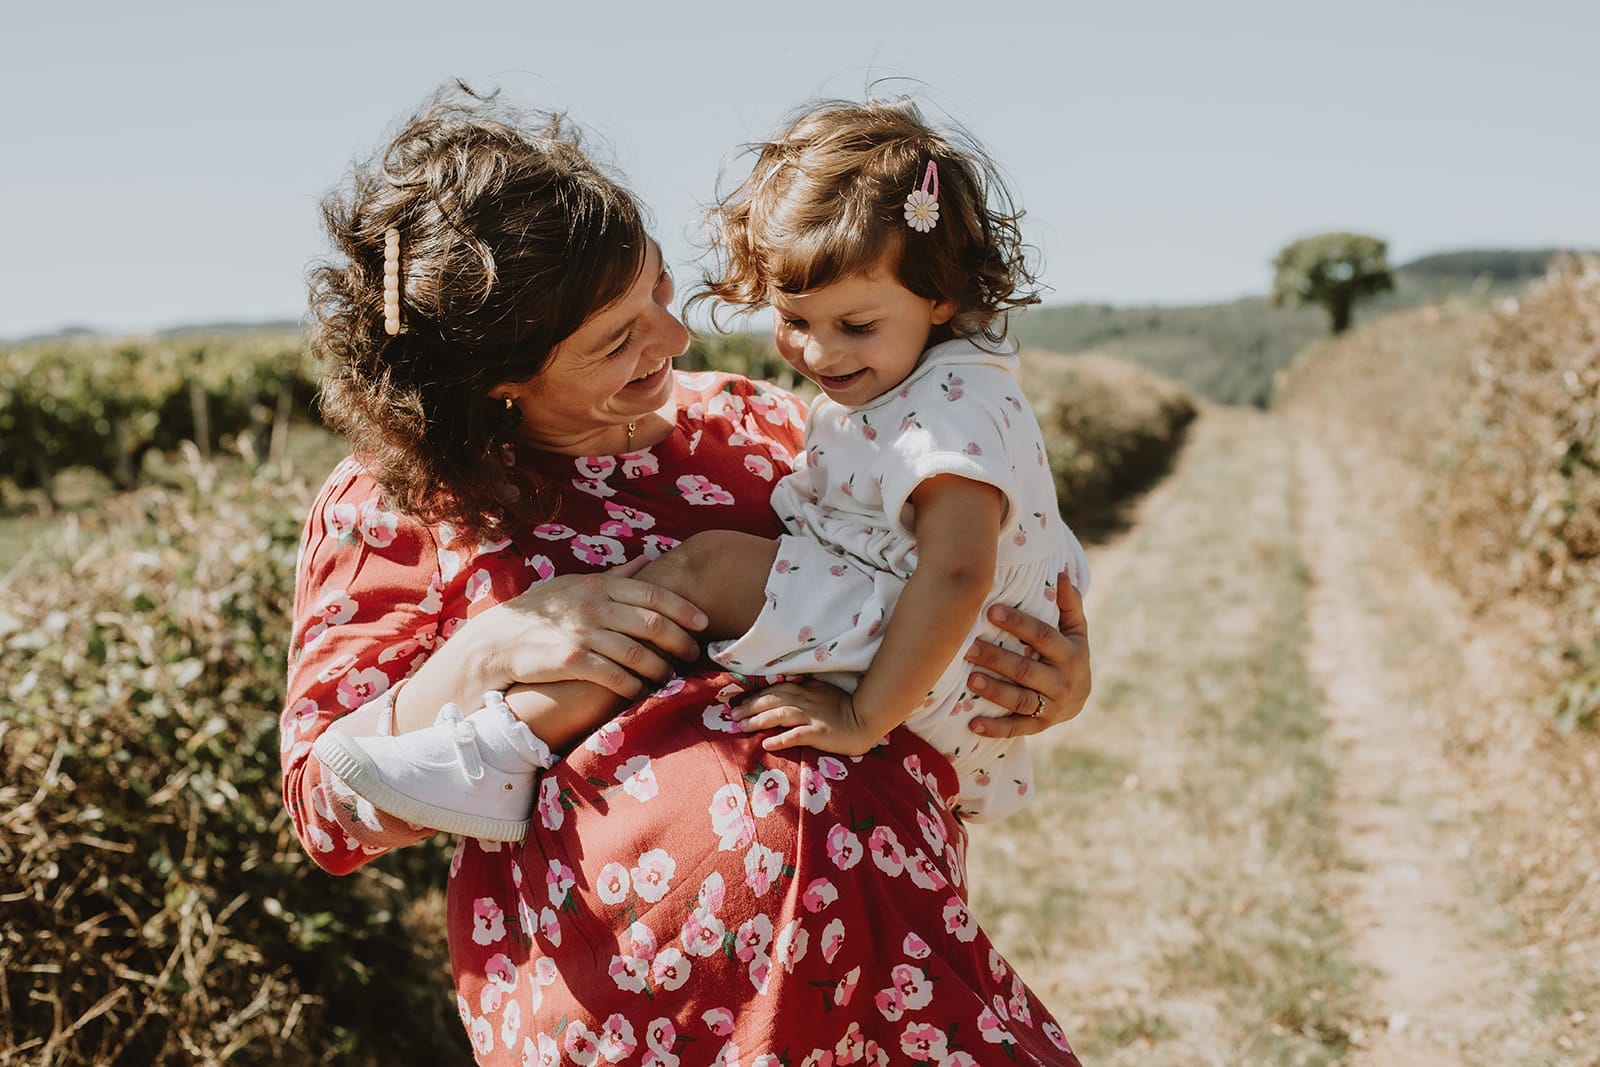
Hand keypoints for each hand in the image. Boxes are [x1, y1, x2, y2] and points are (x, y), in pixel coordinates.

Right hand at [465, 557, 708, 698]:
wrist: (497, 639)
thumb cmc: (541, 611)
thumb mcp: (575, 584)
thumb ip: (614, 576)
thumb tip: (647, 560)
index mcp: (599, 585)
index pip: (653, 594)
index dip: (683, 609)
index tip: (703, 622)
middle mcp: (594, 607)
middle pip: (652, 623)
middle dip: (680, 640)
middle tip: (694, 653)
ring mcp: (582, 634)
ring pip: (637, 653)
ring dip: (660, 667)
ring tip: (671, 675)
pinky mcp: (571, 661)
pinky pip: (614, 676)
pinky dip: (633, 685)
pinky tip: (642, 691)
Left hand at [730, 679, 881, 755]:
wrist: (866, 720)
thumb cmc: (845, 707)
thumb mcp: (823, 691)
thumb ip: (806, 689)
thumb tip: (788, 687)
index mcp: (805, 691)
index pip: (775, 690)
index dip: (755, 696)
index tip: (738, 703)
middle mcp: (805, 701)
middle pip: (771, 700)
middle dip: (749, 707)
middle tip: (732, 715)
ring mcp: (812, 717)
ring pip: (779, 715)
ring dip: (758, 721)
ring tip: (741, 727)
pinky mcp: (819, 733)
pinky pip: (796, 735)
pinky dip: (780, 739)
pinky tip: (767, 744)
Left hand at [962, 571, 1090, 737]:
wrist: (1080, 698)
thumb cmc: (1069, 653)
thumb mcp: (1075, 630)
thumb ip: (1069, 604)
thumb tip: (1061, 574)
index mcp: (1072, 654)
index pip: (1043, 636)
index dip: (1018, 623)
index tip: (990, 610)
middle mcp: (1064, 683)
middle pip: (1027, 670)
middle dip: (997, 658)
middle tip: (969, 647)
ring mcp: (1052, 708)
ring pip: (1021, 700)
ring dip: (995, 691)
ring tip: (970, 680)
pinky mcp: (1040, 727)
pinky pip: (1017, 729)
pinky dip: (995, 729)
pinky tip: (973, 724)